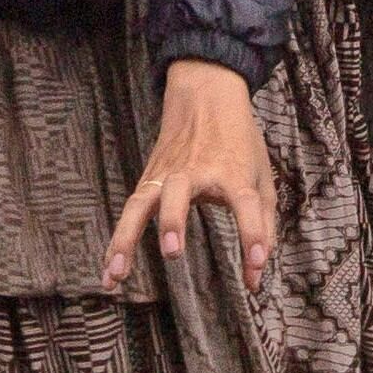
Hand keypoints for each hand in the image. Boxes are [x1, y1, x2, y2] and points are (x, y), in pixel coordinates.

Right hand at [104, 58, 275, 292]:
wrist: (206, 98)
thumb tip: (259, 269)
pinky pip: (128, 212)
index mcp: (233, 170)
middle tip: (172, 252)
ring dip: (128, 238)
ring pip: (141, 203)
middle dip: (173, 222)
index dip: (253, 233)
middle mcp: (197, 172)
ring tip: (118, 272)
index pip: (246, 203)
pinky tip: (109, 274)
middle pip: (179, 193)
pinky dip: (116, 243)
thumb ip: (263, 220)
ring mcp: (167, 175)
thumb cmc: (239, 141)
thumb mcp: (260, 174)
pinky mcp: (148, 181)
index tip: (257, 265)